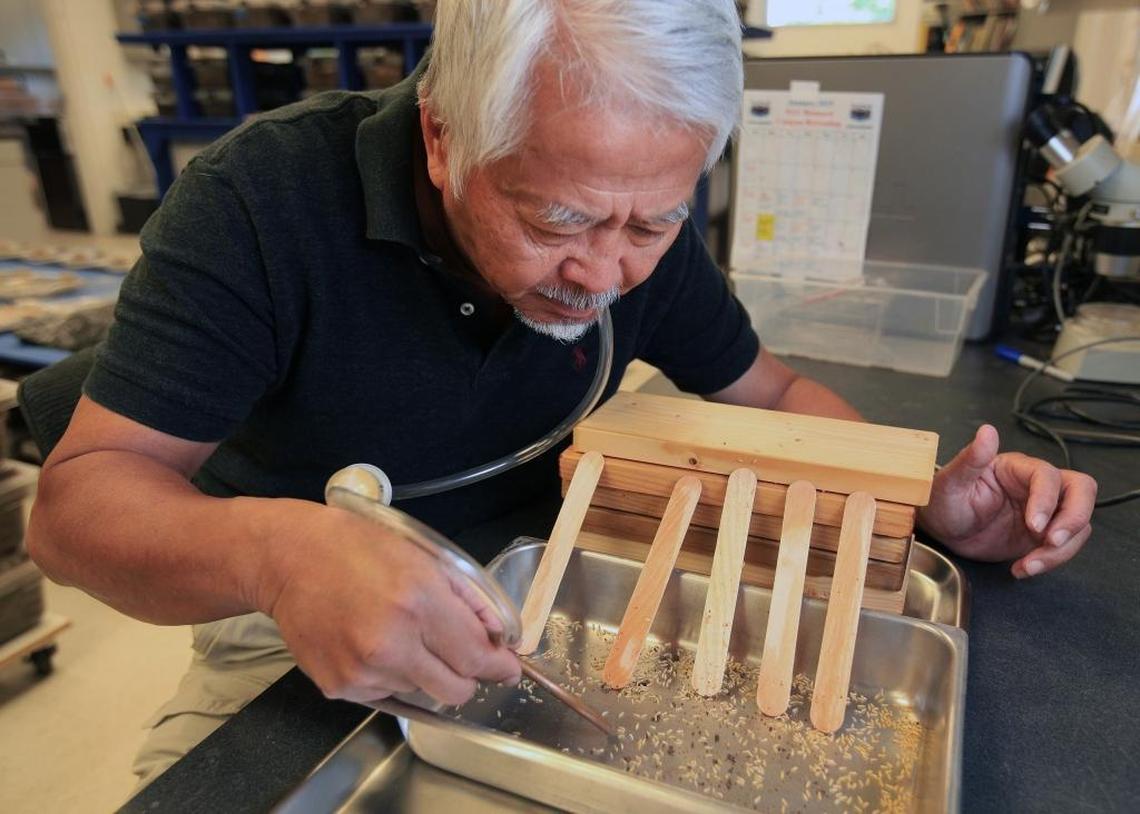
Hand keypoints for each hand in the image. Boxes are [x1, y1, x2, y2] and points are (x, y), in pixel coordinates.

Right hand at [256, 500, 520, 704]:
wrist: (288, 559)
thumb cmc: (357, 547)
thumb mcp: (422, 556)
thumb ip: (465, 599)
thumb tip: (497, 635)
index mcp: (418, 602)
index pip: (476, 656)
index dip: (498, 665)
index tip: (507, 667)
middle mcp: (391, 644)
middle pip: (456, 690)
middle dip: (467, 675)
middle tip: (461, 656)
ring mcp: (363, 671)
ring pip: (422, 694)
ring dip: (425, 673)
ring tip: (401, 637)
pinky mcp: (339, 687)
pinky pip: (386, 695)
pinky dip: (391, 677)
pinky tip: (373, 644)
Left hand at [916, 425, 1096, 578]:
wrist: (941, 531)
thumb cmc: (942, 500)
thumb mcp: (950, 482)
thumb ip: (970, 459)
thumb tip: (986, 432)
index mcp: (1016, 468)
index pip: (1048, 476)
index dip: (1046, 499)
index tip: (1034, 525)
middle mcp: (1036, 487)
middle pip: (1081, 490)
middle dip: (1074, 518)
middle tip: (1052, 542)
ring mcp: (1044, 511)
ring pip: (1078, 523)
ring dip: (1060, 549)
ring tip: (1029, 565)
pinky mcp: (1043, 535)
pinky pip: (1064, 546)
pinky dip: (1050, 561)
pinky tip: (1023, 568)